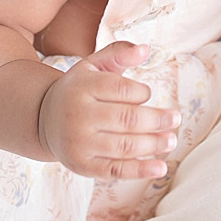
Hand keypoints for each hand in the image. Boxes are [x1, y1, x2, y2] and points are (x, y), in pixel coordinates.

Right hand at [37, 40, 181, 179]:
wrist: (44, 119)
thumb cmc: (78, 89)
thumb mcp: (93, 65)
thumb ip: (118, 53)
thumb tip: (145, 49)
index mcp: (81, 86)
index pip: (121, 89)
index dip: (141, 92)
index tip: (147, 94)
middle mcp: (77, 115)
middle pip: (126, 119)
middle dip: (156, 120)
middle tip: (175, 119)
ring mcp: (78, 143)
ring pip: (124, 145)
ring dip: (153, 144)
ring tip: (171, 140)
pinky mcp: (82, 166)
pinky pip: (115, 170)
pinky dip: (140, 171)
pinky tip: (160, 167)